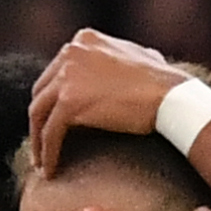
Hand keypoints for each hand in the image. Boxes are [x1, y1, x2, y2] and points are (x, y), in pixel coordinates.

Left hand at [29, 31, 192, 166]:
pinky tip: (50, 170)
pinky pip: (50, 132)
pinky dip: (47, 153)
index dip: (53, 99)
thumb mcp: (139, 56)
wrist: (172, 97)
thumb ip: (120, 58)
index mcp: (84, 39)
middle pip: (42, 90)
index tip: (54, 121)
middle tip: (44, 143)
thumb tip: (127, 62)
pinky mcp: (69, 102)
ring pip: (39, 112)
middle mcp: (71, 52)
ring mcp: (67, 76)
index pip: (56, 71)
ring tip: (42, 163)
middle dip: (41, 119)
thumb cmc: (164, 82)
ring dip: (38, 139)